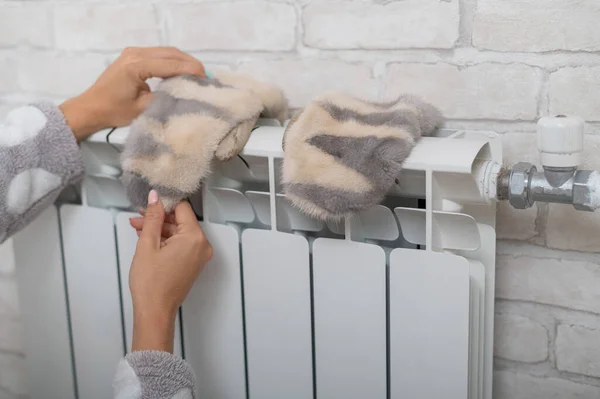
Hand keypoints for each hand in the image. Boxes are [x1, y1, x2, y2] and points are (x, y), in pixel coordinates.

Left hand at [59, 46, 205, 141]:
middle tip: (205, 76)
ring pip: (166, 51)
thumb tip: (184, 93)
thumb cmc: (114, 111)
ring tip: (197, 74)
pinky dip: (173, 61)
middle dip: (190, 63)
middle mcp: (135, 54)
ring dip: (183, 61)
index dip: (190, 70)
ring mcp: (133, 52)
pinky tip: (182, 71)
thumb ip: (164, 98)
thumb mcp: (143, 109)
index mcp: (136, 66)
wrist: (90, 108)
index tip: (206, 78)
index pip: (170, 64)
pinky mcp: (133, 56)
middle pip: (170, 53)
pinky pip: (159, 54)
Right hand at [129, 190, 211, 352]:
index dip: (165, 203)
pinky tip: (147, 238)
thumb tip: (156, 197)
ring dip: (159, 229)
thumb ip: (153, 218)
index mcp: (195, 238)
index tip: (150, 201)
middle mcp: (202, 245)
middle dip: (158, 218)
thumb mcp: (148, 244)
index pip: (182, 209)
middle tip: (139, 216)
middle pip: (180, 221)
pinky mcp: (192, 263)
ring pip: (178, 233)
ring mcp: (198, 255)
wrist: (155, 311)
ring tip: (137, 228)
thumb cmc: (151, 282)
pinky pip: (180, 244)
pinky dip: (165, 240)